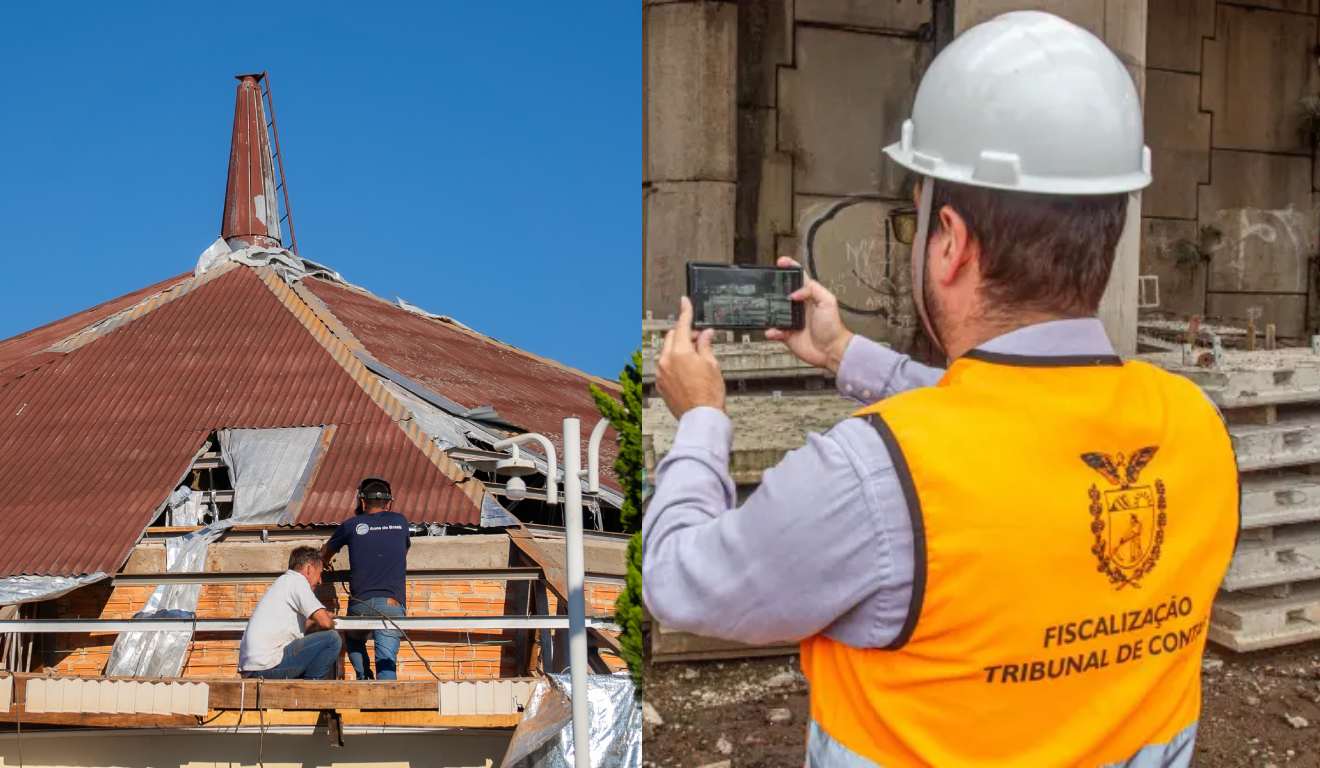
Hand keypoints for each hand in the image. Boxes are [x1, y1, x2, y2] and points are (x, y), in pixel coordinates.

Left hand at [657, 297, 724, 417]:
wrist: (702, 418)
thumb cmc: (708, 395)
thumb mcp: (712, 364)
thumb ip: (705, 345)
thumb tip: (705, 334)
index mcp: (679, 353)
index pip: (682, 325)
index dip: (685, 311)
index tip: (684, 301)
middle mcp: (666, 361)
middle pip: (672, 336)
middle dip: (684, 334)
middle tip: (699, 339)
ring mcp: (661, 373)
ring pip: (667, 351)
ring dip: (679, 349)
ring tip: (696, 359)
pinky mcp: (660, 384)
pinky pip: (665, 366)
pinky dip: (674, 363)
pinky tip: (688, 371)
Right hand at [765, 257, 853, 373]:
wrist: (830, 350)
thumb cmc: (833, 327)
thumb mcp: (828, 301)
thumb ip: (813, 291)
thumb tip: (795, 292)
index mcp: (809, 296)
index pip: (798, 278)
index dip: (790, 268)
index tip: (781, 262)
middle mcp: (799, 307)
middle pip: (783, 292)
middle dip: (774, 288)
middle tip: (767, 285)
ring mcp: (792, 321)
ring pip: (775, 312)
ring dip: (770, 311)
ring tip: (767, 310)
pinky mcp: (787, 334)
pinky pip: (775, 331)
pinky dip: (772, 331)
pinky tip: (773, 330)